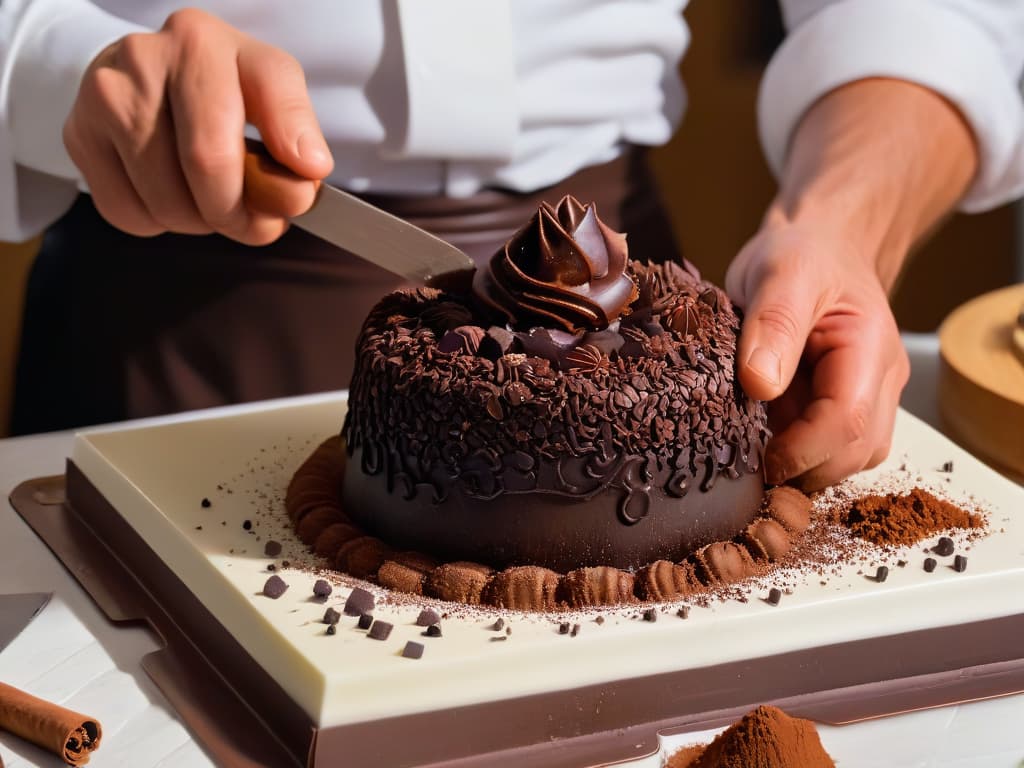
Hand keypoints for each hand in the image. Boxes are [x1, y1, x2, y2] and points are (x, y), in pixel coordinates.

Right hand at [63, 8, 332, 244]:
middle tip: (255, 219)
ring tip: (211, 197)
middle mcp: (144, 60)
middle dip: (240, 214)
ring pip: (165, 204)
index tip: (292, 204)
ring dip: (202, 222)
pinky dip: (160, 222)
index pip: (238, 133)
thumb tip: (309, 167)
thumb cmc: (221, 84)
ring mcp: (103, 98)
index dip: (269, 187)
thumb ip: (296, 125)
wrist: (148, 70)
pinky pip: (128, 214)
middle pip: (203, 173)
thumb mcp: (269, 86)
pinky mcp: (78, 135)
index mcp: (201, 42)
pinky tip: (172, 192)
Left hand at [726, 222, 909, 490]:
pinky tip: (762, 439)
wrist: (820, 243)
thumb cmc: (804, 253)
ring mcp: (865, 395)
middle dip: (803, 468)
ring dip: (801, 465)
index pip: (848, 422)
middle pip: (854, 452)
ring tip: (754, 450)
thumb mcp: (780, 274)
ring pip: (845, 458)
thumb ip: (773, 325)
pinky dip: (797, 454)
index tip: (759, 456)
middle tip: (749, 463)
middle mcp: (878, 379)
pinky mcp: (841, 403)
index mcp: (869, 347)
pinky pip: (827, 446)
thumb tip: (760, 384)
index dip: (802, 451)